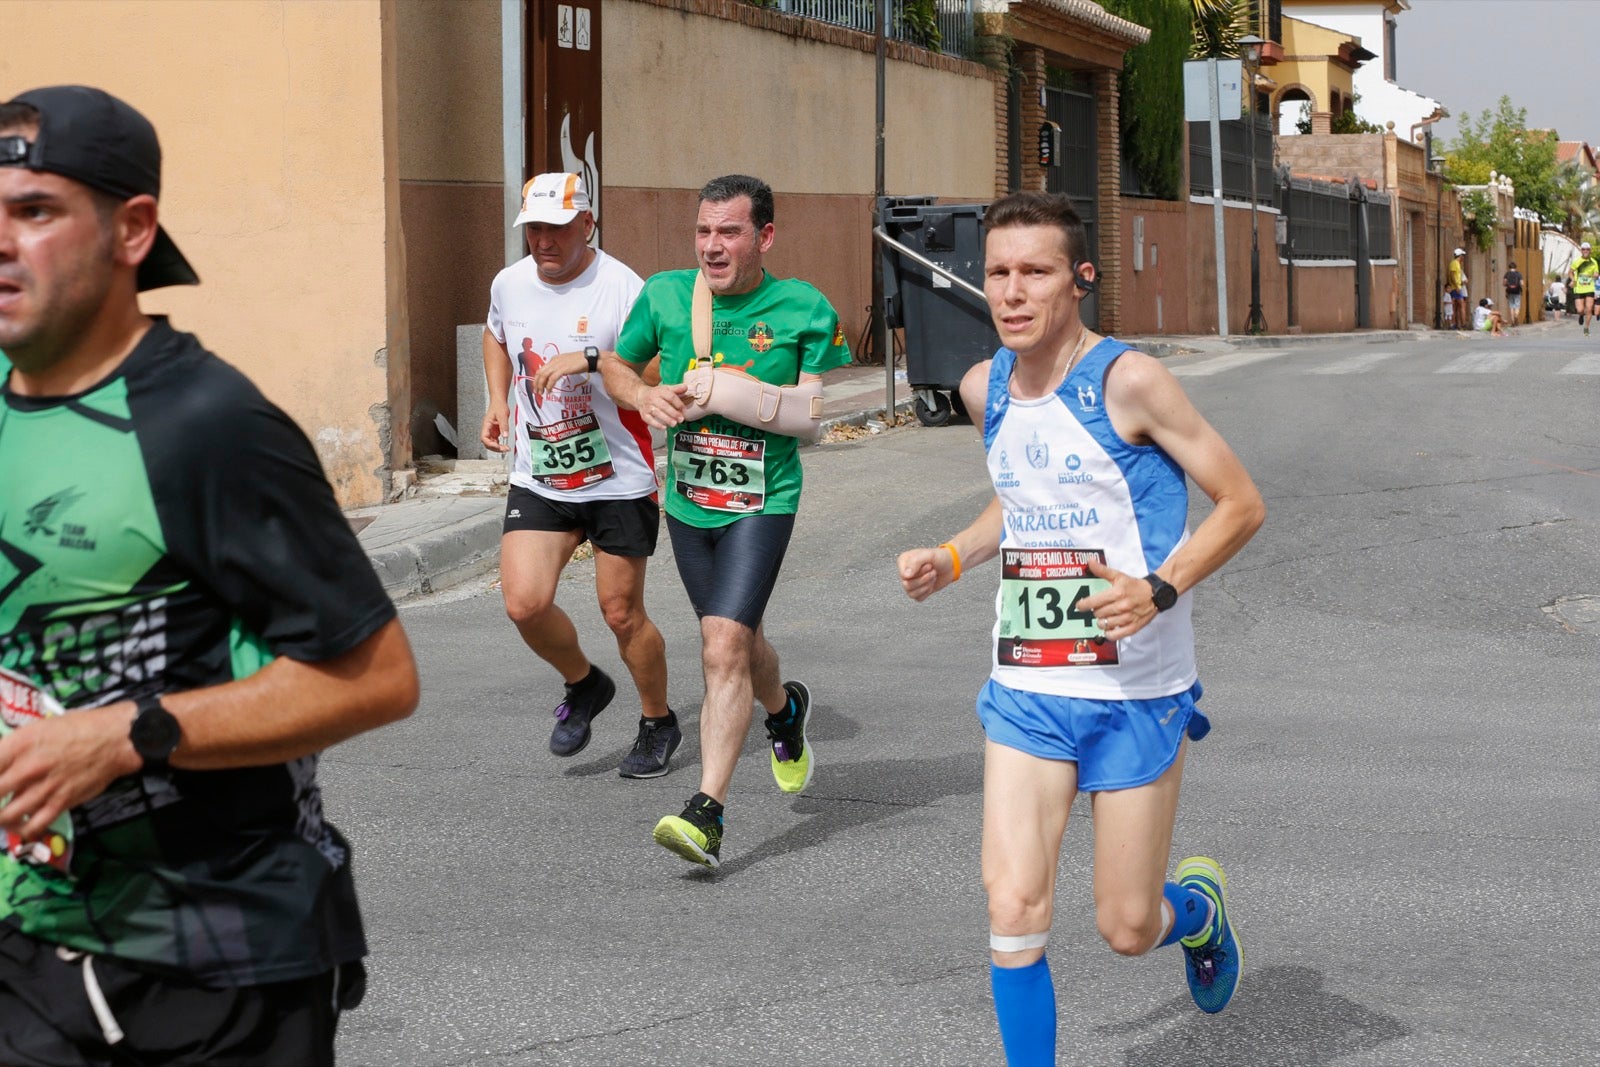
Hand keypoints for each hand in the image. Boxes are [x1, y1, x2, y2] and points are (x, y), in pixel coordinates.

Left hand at [0, 704, 141, 841]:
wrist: (116, 739)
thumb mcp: (40, 728)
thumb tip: (0, 762)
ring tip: (3, 815)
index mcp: (20, 744)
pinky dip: (23, 830)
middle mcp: (28, 767)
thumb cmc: (81, 728)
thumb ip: (15, 747)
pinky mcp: (61, 802)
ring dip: (1, 817)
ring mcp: (44, 787)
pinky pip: (33, 825)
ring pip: (6, 815)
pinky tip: (21, 826)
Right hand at [480, 405, 510, 452]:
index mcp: (486, 425)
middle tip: (504, 449)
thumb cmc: (498, 406)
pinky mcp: (495, 432)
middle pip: (487, 443)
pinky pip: (495, 441)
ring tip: (506, 448)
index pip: (484, 438)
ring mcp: (491, 431)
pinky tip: (504, 445)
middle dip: (495, 448)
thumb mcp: (503, 415)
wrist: (499, 402)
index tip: (498, 446)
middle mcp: (487, 429)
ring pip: (491, 443)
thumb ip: (504, 426)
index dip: (490, 444)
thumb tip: (505, 435)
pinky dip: (499, 444)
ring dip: (498, 447)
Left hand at [530, 350, 589, 393]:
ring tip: (541, 392)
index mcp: (554, 359)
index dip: (537, 378)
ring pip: (544, 375)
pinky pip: (552, 378)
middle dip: (536, 383)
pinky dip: (549, 385)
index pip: (541, 369)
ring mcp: (558, 364)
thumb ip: (559, 367)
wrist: (589, 359)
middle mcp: (554, 361)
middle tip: (537, 391)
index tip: (537, 386)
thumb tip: (554, 375)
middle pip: (540, 372)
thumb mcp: (566, 363)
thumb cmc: (580, 362)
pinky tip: (549, 390)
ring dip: (541, 385)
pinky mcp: (563, 369)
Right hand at [636, 382, 689, 429]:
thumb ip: (677, 389)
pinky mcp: (644, 414)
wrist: (640, 395)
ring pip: (657, 413)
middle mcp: (653, 398)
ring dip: (666, 419)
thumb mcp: (666, 389)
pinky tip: (664, 427)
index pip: (670, 396)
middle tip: (681, 419)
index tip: (684, 409)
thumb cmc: (656, 393)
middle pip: (664, 406)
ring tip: (674, 424)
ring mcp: (647, 407)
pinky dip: (656, 425)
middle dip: (673, 413)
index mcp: (660, 391)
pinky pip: (649, 420)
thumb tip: (686, 387)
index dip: (678, 403)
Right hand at [897, 547, 953, 601]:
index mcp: (904, 561)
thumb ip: (915, 562)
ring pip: (912, 593)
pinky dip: (927, 592)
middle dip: (924, 579)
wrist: (951, 565)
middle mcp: (906, 572)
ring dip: (926, 586)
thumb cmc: (940, 557)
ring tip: (932, 576)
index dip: (917, 573)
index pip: (903, 575)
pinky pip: (918, 598)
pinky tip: (931, 583)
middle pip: (907, 585)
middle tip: (933, 571)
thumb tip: (905, 575)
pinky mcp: (918, 591)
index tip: (928, 566)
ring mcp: (911, 582)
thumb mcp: (928, 555)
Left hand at [1078, 558, 1159, 640]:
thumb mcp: (1119, 576)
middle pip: (1098, 613)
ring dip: (1101, 621)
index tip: (1079, 606)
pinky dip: (1109, 633)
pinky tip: (1109, 628)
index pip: (1094, 602)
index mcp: (1117, 593)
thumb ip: (1102, 570)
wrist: (1155, 594)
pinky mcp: (1133, 627)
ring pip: (1104, 624)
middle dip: (1095, 611)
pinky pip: (1115, 636)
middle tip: (1099, 607)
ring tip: (1104, 616)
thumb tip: (1090, 562)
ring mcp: (1128, 618)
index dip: (1083, 605)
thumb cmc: (1135, 586)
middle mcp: (1122, 606)